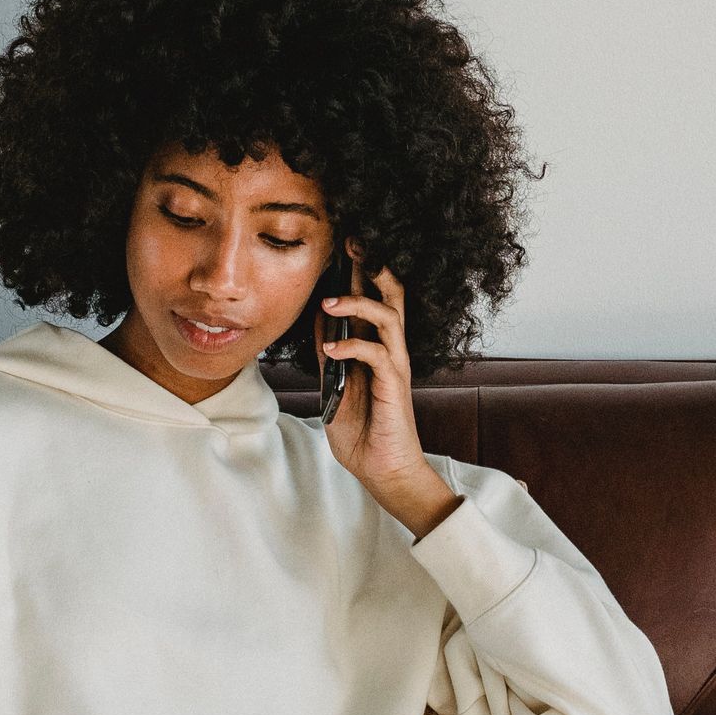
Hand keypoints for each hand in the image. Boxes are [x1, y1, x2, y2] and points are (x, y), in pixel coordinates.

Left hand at [320, 257, 460, 539]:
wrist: (383, 471)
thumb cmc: (363, 433)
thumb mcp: (336, 387)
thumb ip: (331, 355)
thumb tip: (319, 323)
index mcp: (379, 347)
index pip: (377, 297)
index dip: (364, 270)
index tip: (347, 242)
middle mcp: (392, 350)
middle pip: (393, 295)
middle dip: (374, 267)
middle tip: (354, 243)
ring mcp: (396, 367)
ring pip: (389, 317)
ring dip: (358, 304)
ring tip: (329, 302)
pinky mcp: (395, 386)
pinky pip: (378, 354)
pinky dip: (353, 346)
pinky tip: (331, 349)